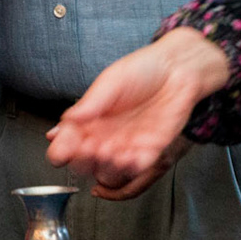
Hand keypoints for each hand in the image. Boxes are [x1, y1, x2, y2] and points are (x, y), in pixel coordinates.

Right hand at [45, 28, 228, 193]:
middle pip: (84, 162)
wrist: (178, 70)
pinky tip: (132, 155)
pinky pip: (137, 168)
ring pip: (109, 170)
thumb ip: (91, 102)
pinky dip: (133, 167)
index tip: (62, 152)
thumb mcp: (112, 81)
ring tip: (110, 151)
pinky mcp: (150, 150)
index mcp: (90, 118)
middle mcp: (105, 135)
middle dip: (83, 160)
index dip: (61, 151)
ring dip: (107, 166)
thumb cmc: (144, 69)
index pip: (67, 143)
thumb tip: (67, 120)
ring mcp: (126, 145)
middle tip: (89, 148)